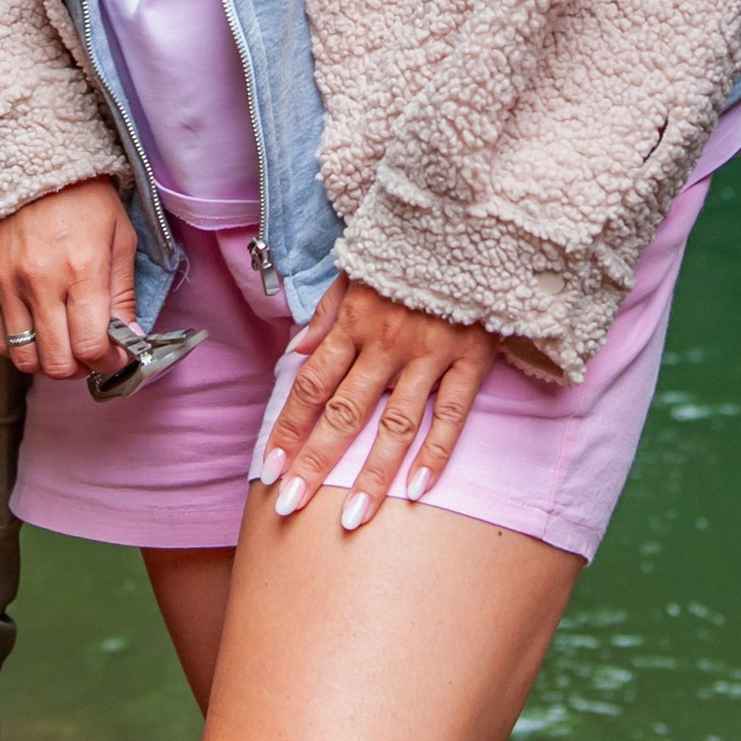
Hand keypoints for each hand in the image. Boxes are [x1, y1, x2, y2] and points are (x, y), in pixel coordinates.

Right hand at [0, 179, 138, 376]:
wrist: (33, 162)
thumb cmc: (85, 200)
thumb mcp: (121, 238)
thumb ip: (124, 295)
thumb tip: (130, 340)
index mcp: (82, 269)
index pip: (92, 346)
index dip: (109, 362)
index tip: (115, 357)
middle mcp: (41, 281)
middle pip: (57, 362)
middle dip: (80, 368)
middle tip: (90, 353)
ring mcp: (7, 284)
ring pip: (24, 359)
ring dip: (48, 362)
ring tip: (63, 344)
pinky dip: (19, 348)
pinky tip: (37, 332)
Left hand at [260, 274, 496, 530]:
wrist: (471, 222)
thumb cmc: (408, 251)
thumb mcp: (357, 270)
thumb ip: (326, 314)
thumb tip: (294, 352)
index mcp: (355, 320)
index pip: (312, 385)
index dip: (288, 428)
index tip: (269, 468)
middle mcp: (387, 341)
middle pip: (344, 411)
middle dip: (315, 461)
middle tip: (291, 505)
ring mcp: (430, 352)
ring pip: (395, 423)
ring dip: (372, 473)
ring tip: (352, 517)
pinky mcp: (471, 358)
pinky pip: (452, 413)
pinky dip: (435, 452)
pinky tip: (417, 490)